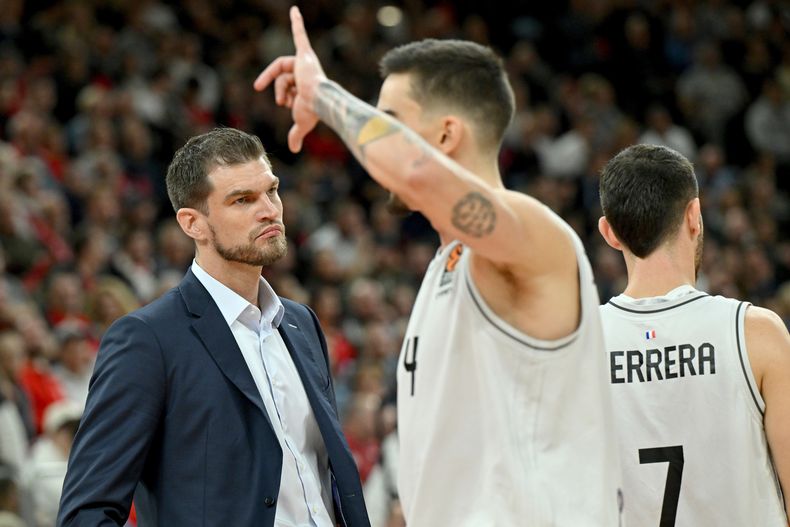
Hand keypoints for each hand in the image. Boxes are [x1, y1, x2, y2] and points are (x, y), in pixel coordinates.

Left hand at [254, 6, 326, 152]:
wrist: (320, 103)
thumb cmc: (314, 111)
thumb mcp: (302, 122)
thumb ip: (297, 134)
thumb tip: (294, 150)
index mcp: (305, 82)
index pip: (287, 82)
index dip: (281, 93)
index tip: (279, 103)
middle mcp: (306, 69)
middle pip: (282, 75)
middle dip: (279, 89)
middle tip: (280, 102)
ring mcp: (306, 61)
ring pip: (283, 69)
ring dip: (281, 85)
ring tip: (287, 97)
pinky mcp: (305, 54)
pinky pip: (300, 35)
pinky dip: (297, 22)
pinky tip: (294, 10)